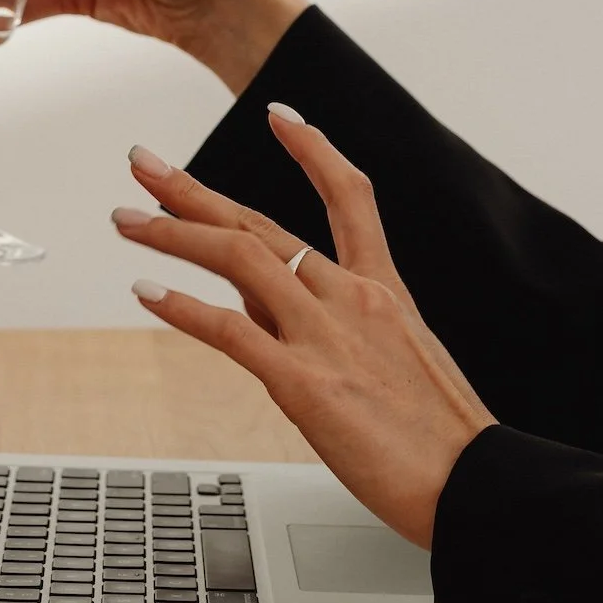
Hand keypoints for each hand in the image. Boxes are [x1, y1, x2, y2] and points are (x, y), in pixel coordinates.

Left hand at [111, 110, 494, 547]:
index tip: (278, 114)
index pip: (350, 195)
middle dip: (194, 188)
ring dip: (171, 232)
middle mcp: (351, 299)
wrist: (477, 488)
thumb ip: (326, 329)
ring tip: (125, 219)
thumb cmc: (442, 443)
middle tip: (145, 163)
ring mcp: (327, 337)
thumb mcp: (398, 364)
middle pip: (261, 221)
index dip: (313, 148)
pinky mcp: (305, 384)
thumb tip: (257, 313)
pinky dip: (181, 307)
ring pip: (238, 257)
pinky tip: (147, 291)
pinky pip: (230, 332)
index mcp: (383, 291)